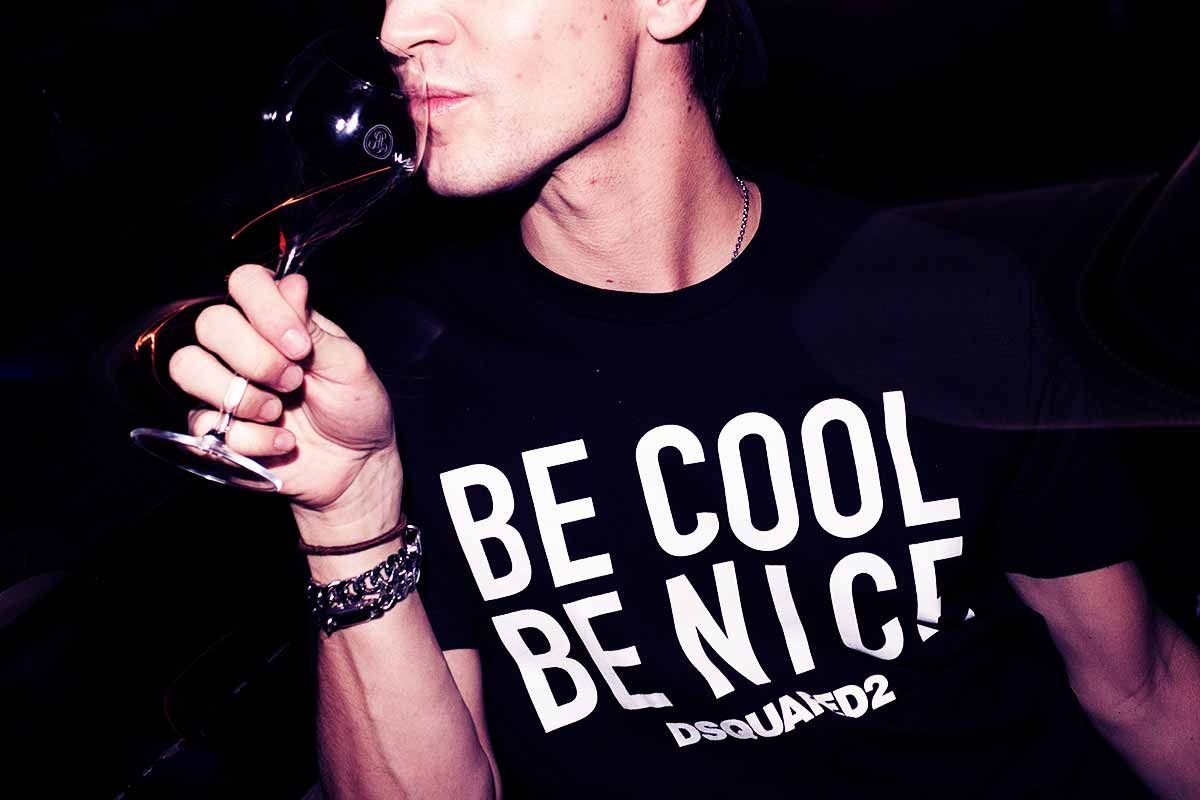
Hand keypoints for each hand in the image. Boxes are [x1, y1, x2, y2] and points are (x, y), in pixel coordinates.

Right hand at [169, 264, 399, 512]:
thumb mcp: (349, 364)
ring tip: (279, 412)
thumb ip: (313, 327)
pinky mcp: (216, 428)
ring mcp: (224, 386)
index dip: (266, 309)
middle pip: (211, 324)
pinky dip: (253, 438)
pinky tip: (283, 441)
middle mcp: (244, 346)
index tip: (299, 346)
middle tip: (294, 382)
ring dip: (241, 395)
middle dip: (256, 358)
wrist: (355, 466)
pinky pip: (205, 423)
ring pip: (188, 367)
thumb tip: (290, 285)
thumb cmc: (356, 408)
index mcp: (277, 321)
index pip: (245, 283)